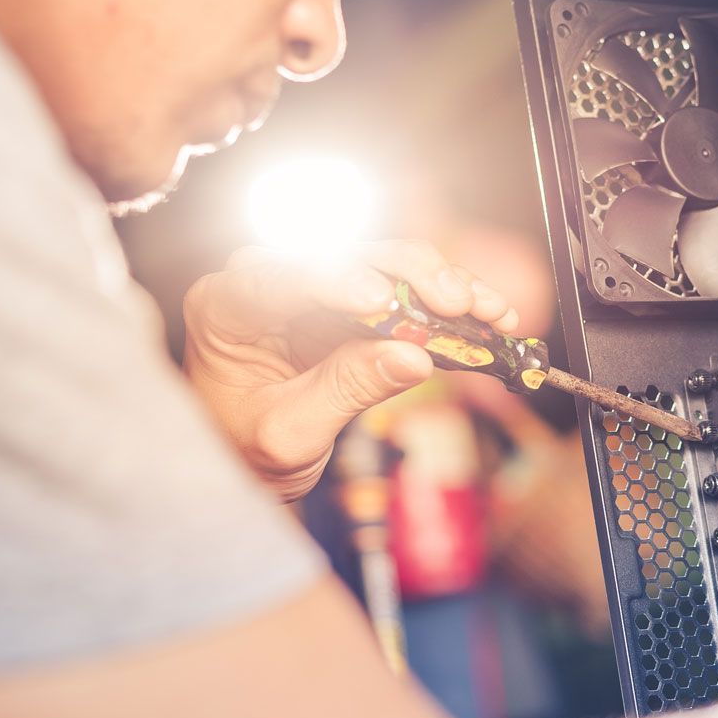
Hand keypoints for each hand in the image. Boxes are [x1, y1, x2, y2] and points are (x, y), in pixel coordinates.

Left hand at [182, 240, 518, 501]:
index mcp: (226, 308)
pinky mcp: (356, 304)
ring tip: (487, 310)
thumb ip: (344, 391)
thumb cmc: (245, 450)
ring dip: (442, 284)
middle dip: (408, 275)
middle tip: (454, 303)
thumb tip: (413, 356)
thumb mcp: (288, 435)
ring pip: (386, 264)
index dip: (334, 279)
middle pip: (345, 255)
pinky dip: (449, 305)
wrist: (249, 462)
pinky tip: (490, 315)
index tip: (380, 300)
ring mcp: (317, 288)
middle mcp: (270, 281)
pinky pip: (409, 292)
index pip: (279, 277)